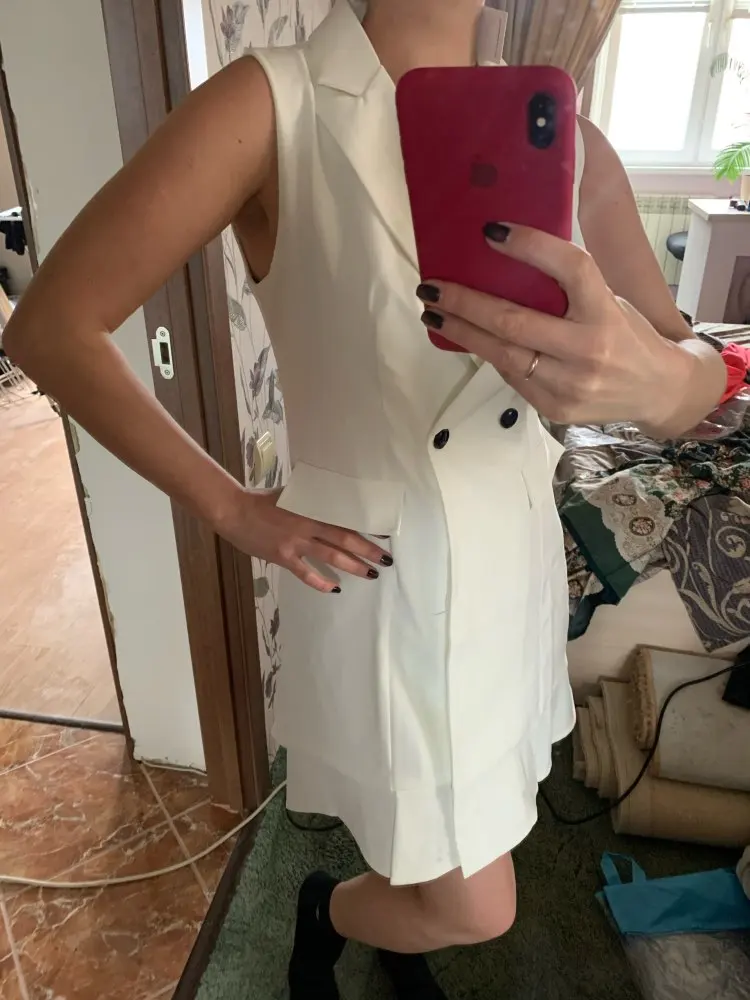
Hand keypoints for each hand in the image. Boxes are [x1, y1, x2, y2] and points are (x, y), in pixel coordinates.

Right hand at [214, 488, 392, 592]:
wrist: (233, 511)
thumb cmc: (261, 499)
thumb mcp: (290, 494)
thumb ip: (309, 499)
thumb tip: (327, 497)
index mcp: (310, 508)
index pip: (344, 520)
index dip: (364, 528)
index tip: (383, 534)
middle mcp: (307, 527)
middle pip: (344, 540)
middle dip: (367, 551)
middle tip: (386, 560)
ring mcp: (296, 544)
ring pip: (331, 557)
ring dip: (352, 566)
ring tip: (370, 574)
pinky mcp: (283, 557)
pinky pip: (306, 573)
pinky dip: (320, 582)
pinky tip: (334, 588)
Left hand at [416, 223, 720, 433]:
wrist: (658, 391)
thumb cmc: (628, 335)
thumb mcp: (610, 301)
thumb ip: (571, 286)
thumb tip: (507, 256)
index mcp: (607, 312)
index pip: (570, 268)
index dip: (531, 246)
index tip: (491, 230)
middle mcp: (589, 350)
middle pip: (514, 321)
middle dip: (464, 302)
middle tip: (430, 287)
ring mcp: (570, 385)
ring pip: (503, 354)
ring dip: (462, 332)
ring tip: (433, 314)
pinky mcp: (556, 409)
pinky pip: (512, 376)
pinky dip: (489, 354)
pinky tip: (469, 338)